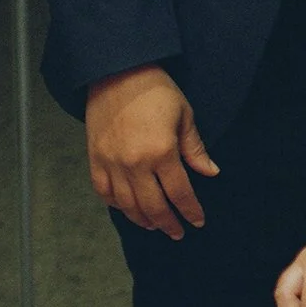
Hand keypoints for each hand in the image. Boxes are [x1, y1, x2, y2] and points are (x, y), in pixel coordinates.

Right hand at [85, 64, 218, 239]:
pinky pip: (104, 193)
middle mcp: (134, 163)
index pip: (179, 192)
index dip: (190, 210)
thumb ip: (195, 148)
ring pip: (127, 205)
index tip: (197, 222)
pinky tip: (128, 209)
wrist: (117, 74)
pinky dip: (117, 205)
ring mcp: (111, 164)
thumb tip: (210, 172)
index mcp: (162, 151)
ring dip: (143, 219)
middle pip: (153, 206)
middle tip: (177, 232)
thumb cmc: (157, 91)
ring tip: (155, 226)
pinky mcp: (95, 160)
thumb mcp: (184, 115)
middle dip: (168, 223)